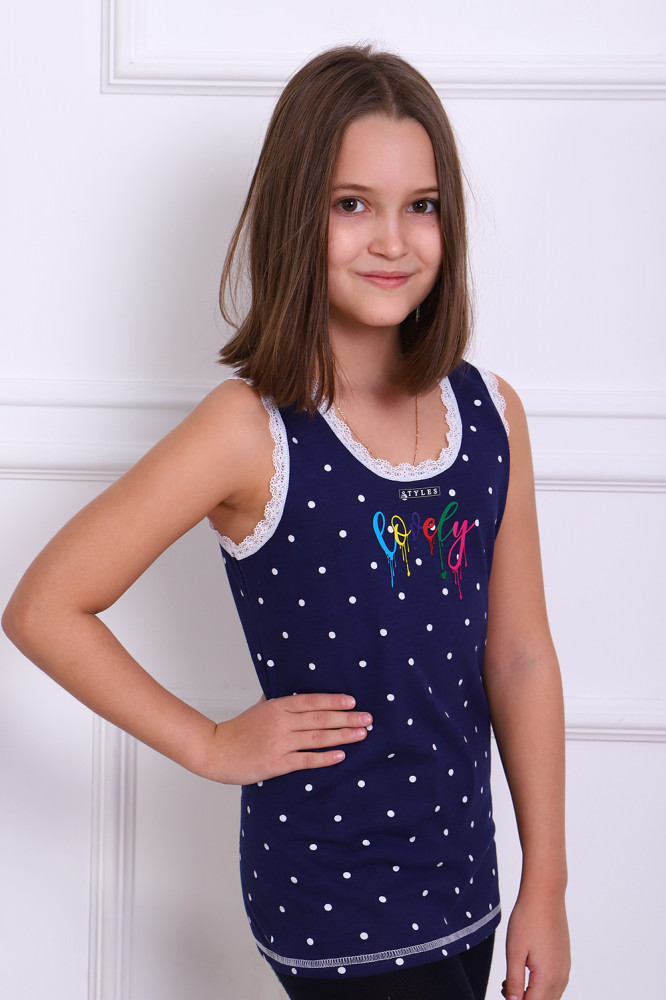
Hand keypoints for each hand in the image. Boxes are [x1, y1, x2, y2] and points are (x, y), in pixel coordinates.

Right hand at [204, 692, 371, 784]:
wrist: (216, 750)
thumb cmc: (238, 729)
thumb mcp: (259, 708)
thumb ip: (277, 701)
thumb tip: (293, 690)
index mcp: (278, 706)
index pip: (312, 701)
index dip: (334, 701)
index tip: (352, 702)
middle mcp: (281, 722)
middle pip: (320, 718)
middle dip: (347, 718)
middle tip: (368, 718)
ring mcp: (280, 743)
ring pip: (317, 737)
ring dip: (342, 735)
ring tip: (361, 734)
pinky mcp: (277, 763)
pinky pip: (306, 759)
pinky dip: (325, 757)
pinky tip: (341, 755)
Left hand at [502, 889, 569, 999]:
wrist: (545, 895)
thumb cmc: (528, 920)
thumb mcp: (514, 952)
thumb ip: (514, 981)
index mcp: (547, 978)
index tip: (504, 989)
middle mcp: (560, 978)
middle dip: (523, 999)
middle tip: (505, 984)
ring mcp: (565, 969)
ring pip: (550, 996)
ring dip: (532, 994)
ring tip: (512, 978)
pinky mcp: (565, 961)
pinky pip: (555, 985)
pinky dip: (541, 986)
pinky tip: (527, 970)